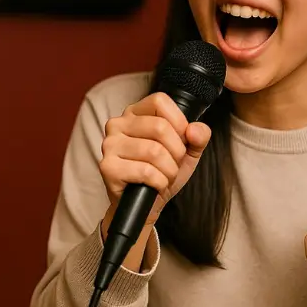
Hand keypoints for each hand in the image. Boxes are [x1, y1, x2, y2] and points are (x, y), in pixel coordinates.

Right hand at [98, 92, 211, 235]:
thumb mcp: (187, 152)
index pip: (160, 101)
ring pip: (154, 151)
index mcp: (135, 113)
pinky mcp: (108, 167)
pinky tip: (155, 185)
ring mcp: (109, 145)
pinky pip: (145, 172)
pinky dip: (159, 182)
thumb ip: (198, 137)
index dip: (179, 122)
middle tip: (173, 164)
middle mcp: (117, 124)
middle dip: (176, 152)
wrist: (146, 205)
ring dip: (169, 170)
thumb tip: (195, 130)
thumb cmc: (162, 173)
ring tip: (164, 176)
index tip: (181, 141)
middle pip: (160, 127)